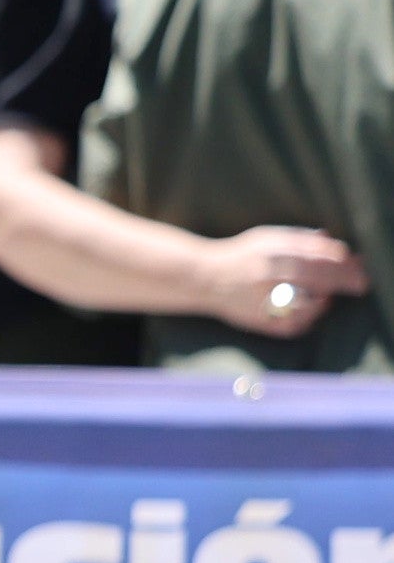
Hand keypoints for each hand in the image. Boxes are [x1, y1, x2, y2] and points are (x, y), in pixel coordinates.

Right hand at [209, 229, 362, 337]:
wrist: (202, 278)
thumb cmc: (239, 255)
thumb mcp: (267, 237)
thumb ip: (298, 238)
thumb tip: (330, 241)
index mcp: (270, 251)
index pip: (315, 254)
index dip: (340, 260)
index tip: (355, 263)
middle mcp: (266, 274)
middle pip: (315, 276)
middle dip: (342, 280)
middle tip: (359, 284)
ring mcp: (260, 299)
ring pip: (304, 303)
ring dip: (323, 300)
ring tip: (328, 297)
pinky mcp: (256, 319)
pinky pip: (289, 325)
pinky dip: (306, 320)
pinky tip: (312, 311)